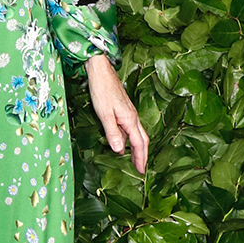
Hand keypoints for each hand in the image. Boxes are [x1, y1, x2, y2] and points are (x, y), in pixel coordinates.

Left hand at [85, 54, 148, 174]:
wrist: (100, 70)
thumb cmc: (102, 90)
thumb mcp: (104, 114)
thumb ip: (112, 132)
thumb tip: (120, 150)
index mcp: (130, 119)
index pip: (138, 144)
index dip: (140, 158)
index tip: (141, 171)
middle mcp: (132, 117)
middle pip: (142, 139)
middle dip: (143, 155)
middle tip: (141, 169)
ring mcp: (129, 112)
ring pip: (137, 133)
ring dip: (137, 147)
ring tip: (134, 159)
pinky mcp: (123, 108)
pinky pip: (130, 127)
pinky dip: (130, 138)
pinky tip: (123, 141)